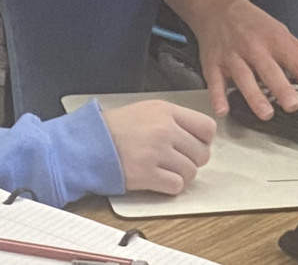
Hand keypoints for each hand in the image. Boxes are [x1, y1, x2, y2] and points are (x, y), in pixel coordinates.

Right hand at [102, 100, 216, 194]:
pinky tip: (159, 179)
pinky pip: (176, 186)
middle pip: (202, 153)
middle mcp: (164, 130)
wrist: (89, 142)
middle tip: (179, 160)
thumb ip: (174, 119)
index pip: (207, 128)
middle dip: (193, 160)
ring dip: (182, 175)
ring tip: (167, 170)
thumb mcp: (147, 109)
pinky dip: (171, 186)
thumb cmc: (116, 127)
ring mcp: (156, 152)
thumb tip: (199, 135)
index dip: (205, 140)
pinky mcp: (146, 174)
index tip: (196, 145)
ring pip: (191, 172)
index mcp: (166, 111)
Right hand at [191, 0, 297, 119]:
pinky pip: (216, 82)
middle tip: (293, 105)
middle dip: (282, 88)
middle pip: (271, 70)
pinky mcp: (214, 64)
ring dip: (254, 96)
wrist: (219, 7)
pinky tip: (223, 110)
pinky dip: (218, 96)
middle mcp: (256, 48)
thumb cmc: (256, 25)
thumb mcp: (284, 36)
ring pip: (244, 77)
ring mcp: (234, 56)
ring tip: (265, 113)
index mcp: (278, 42)